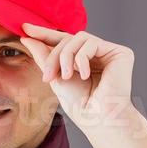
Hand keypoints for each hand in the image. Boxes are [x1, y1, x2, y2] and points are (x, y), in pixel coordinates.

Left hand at [18, 23, 142, 137]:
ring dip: (66, 56)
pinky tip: (85, 75)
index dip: (45, 33)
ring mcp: (109, 53)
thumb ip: (43, 56)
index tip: (25, 28)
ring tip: (66, 77)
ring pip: (79, 38)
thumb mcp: (56, 78)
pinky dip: (82, 58)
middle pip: (69, 39)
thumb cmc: (80, 106)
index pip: (63, 41)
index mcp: (83, 60)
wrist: (98, 120)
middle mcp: (98, 54)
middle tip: (48, 76)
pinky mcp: (120, 53)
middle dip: (54, 56)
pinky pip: (92, 43)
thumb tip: (26, 37)